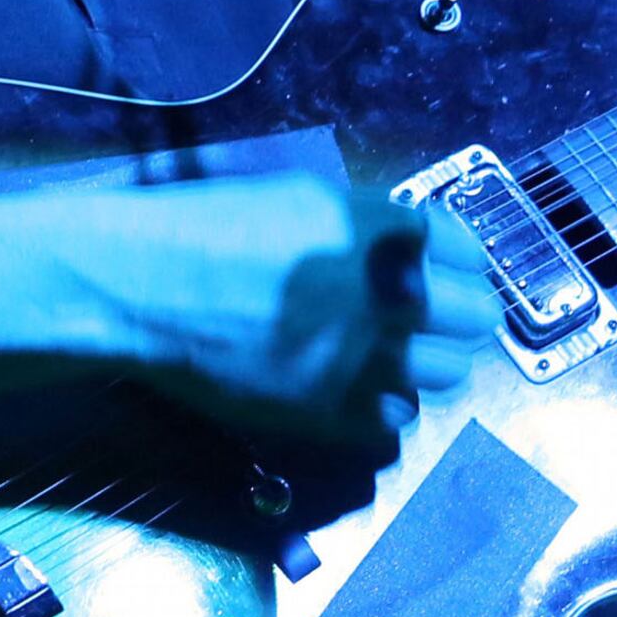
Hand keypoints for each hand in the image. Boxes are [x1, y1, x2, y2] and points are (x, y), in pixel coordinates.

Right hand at [0, 175, 502, 455]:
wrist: (139, 286)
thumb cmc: (205, 224)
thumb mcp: (300, 199)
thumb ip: (369, 224)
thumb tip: (412, 244)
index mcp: (385, 230)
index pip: (471, 251)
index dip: (460, 260)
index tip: (444, 268)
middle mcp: (391, 295)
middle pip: (477, 317)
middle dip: (457, 313)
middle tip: (427, 315)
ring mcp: (367, 358)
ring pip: (447, 373)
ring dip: (426, 361)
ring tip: (390, 352)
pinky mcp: (335, 411)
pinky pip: (397, 417)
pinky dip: (386, 404)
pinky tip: (356, 386)